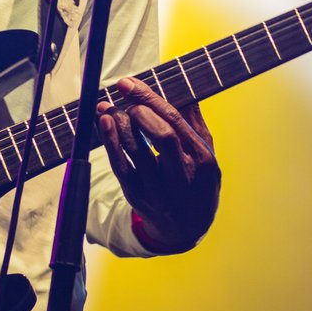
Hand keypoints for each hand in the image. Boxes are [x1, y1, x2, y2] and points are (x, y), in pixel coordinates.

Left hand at [97, 76, 220, 252]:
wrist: (186, 227)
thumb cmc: (197, 182)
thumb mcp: (206, 153)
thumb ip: (194, 122)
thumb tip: (185, 89)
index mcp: (202, 159)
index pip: (176, 122)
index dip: (150, 98)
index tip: (130, 83)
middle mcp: (183, 175)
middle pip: (162, 136)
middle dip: (138, 109)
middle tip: (124, 94)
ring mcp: (160, 189)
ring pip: (137, 151)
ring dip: (119, 123)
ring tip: (107, 106)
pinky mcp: (138, 196)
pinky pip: (121, 167)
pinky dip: (110, 143)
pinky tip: (104, 124)